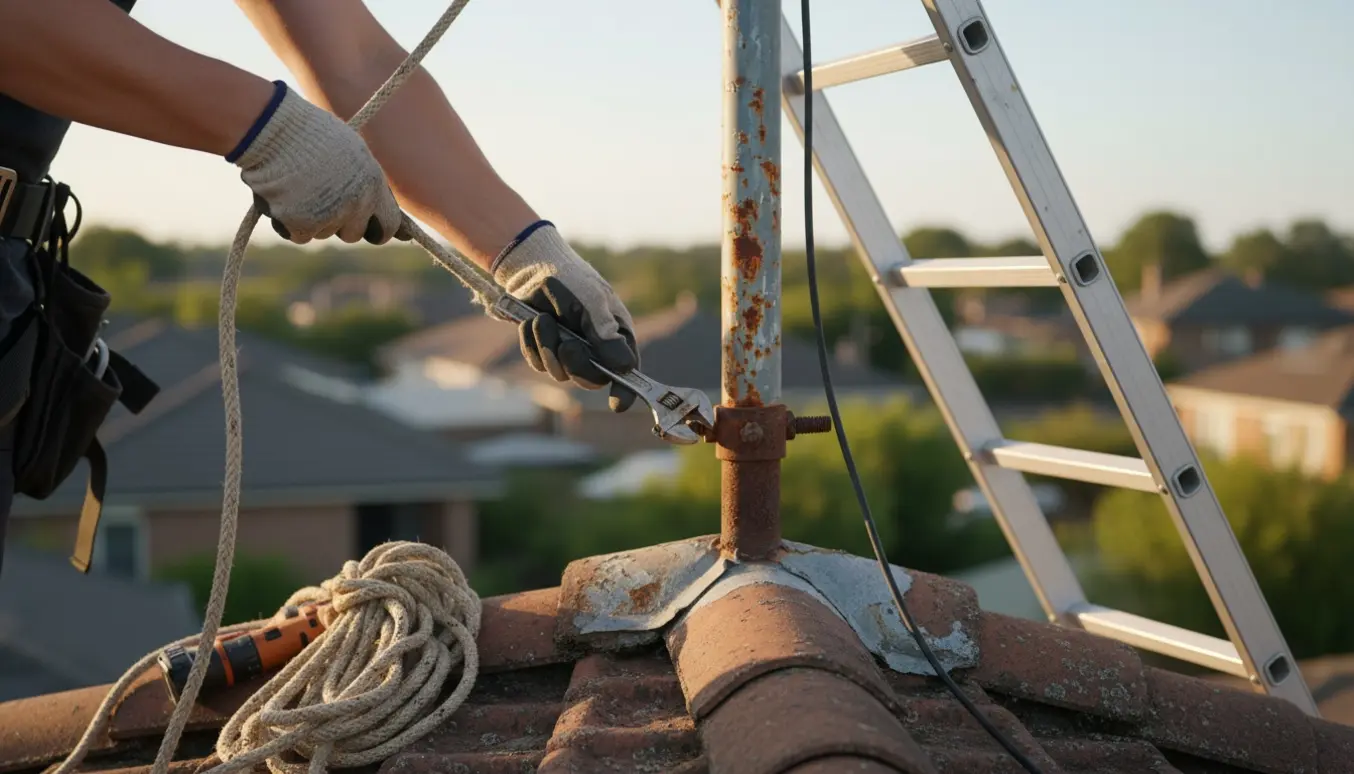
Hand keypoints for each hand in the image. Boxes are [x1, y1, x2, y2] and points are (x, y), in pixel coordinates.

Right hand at [230, 83, 401, 244]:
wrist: (272, 129)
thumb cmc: (309, 134)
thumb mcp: (351, 152)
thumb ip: (367, 183)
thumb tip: (392, 219)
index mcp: (373, 183)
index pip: (388, 224)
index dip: (377, 230)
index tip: (370, 230)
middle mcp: (356, 203)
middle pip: (353, 234)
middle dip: (339, 223)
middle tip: (319, 198)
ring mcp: (330, 216)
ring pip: (323, 233)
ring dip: (311, 219)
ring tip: (296, 187)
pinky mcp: (302, 225)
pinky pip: (299, 236)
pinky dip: (289, 223)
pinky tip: (281, 197)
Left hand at [492, 222, 638, 412]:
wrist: (529, 266)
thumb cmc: (569, 278)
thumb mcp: (591, 302)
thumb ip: (605, 334)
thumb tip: (626, 367)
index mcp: (617, 335)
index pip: (627, 371)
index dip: (625, 390)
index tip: (618, 404)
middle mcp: (596, 348)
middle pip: (591, 379)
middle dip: (576, 364)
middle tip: (567, 344)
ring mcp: (570, 351)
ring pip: (561, 374)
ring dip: (548, 348)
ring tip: (542, 320)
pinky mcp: (545, 350)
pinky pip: (539, 364)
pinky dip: (533, 345)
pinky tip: (531, 323)